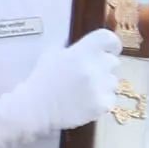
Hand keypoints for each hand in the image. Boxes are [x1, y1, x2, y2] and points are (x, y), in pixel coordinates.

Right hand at [0, 27, 123, 147]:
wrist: (35, 108)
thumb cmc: (41, 79)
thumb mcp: (50, 54)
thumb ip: (66, 44)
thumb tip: (78, 41)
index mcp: (83, 51)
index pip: (109, 39)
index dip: (110, 44)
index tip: (107, 50)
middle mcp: (95, 66)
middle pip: (113, 61)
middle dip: (103, 66)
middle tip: (89, 74)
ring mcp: (100, 86)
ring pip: (113, 81)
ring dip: (103, 84)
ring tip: (85, 90)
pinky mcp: (103, 104)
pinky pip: (110, 97)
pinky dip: (101, 100)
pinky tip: (86, 102)